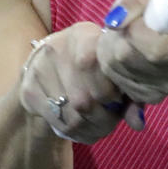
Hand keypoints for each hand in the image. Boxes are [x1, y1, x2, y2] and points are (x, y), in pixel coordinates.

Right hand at [19, 22, 144, 142]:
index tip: (118, 99)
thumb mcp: (110, 69)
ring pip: (73, 115)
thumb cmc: (89, 66)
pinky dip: (77, 133)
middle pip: (86, 97)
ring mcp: (39, 70)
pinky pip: (59, 123)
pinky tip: (85, 129)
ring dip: (92, 128)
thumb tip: (138, 123)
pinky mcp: (29, 91)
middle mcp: (57, 48)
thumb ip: (129, 93)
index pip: (98, 67)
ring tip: (101, 126)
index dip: (112, 91)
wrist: (45, 65)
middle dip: (105, 116)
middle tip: (112, 118)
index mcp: (83, 35)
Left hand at [96, 0, 167, 105]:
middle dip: (117, 34)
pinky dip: (114, 61)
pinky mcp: (149, 96)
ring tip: (126, 33)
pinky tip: (128, 49)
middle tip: (127, 22)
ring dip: (111, 44)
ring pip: (114, 67)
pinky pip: (115, 78)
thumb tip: (115, 21)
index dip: (135, 28)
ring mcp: (166, 88)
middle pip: (126, 56)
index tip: (136, 17)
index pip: (154, 48)